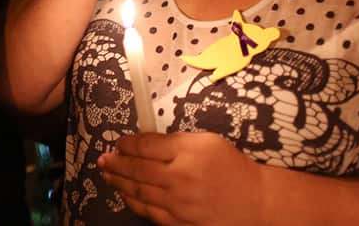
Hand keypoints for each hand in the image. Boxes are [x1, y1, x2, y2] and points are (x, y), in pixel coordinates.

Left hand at [98, 132, 264, 225]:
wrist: (255, 203)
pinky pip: (148, 211)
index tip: (119, 142)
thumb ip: (176, 141)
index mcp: (187, 152)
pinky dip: (132, 201)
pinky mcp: (179, 222)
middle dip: (115, 162)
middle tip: (103, 159)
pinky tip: (124, 194)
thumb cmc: (232, 168)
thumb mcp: (208, 142)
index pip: (146, 145)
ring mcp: (178, 203)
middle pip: (137, 168)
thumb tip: (146, 143)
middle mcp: (179, 177)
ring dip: (118, 181)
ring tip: (107, 174)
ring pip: (138, 191)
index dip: (128, 143)